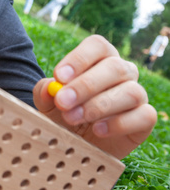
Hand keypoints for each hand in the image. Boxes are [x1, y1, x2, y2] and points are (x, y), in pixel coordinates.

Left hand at [33, 35, 156, 158]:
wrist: (78, 144)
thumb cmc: (64, 114)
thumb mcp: (48, 103)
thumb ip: (45, 92)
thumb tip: (49, 87)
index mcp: (100, 58)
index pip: (97, 46)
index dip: (79, 58)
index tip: (59, 77)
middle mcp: (123, 72)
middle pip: (114, 67)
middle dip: (85, 85)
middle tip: (63, 102)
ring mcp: (137, 94)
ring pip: (130, 92)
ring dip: (99, 106)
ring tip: (73, 118)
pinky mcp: (145, 118)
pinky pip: (144, 115)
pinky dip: (120, 123)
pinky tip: (98, 130)